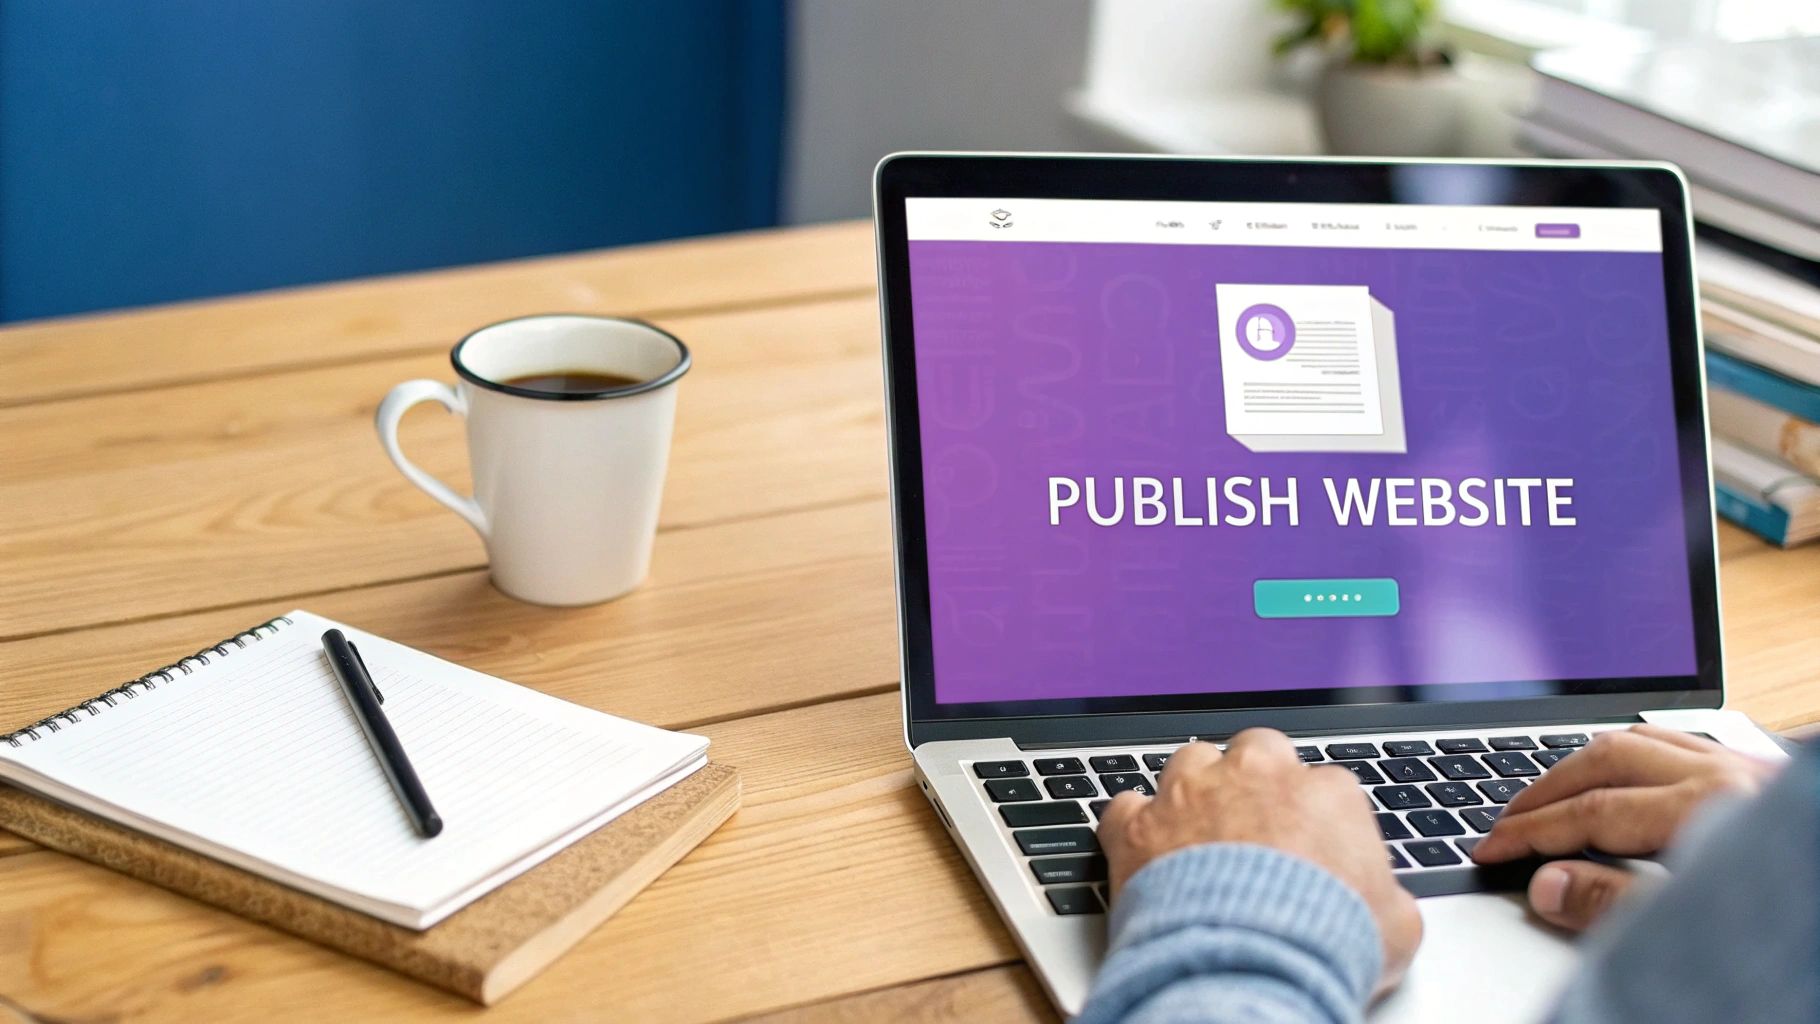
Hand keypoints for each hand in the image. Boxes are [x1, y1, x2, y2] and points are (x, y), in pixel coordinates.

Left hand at [1099, 729, 1421, 995]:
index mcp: (1325, 792)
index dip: (1312, 816)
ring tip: (1198, 832)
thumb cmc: (1326, 944)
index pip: (1321, 784)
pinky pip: (1126, 806)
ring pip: (1189, 762)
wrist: (1250, 966)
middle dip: (1254, 780)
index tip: (1308, 845)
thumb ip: (1388, 894)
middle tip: (1255, 825)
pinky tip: (1142, 846)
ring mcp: (1191, 794)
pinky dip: (1133, 825)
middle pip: (1255, 751)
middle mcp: (1256, 776)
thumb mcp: (1395, 925)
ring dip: (1193, 791)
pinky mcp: (1139, 825)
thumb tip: (1388, 904)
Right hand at [1472, 725, 1776, 930]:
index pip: (1589, 814)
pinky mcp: (1771, 776)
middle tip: (1505, 820)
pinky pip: (1687, 743)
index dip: (1530, 834)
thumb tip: (1548, 885)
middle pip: (1607, 759)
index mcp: (1707, 808)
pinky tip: (1635, 772)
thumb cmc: (1804, 915)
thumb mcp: (1706, 926)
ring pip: (1646, 739)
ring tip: (1551, 791)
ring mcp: (1752, 770)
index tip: (1489, 850)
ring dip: (1586, 761)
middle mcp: (1728, 775)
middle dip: (1545, 787)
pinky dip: (1642, 753)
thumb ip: (1623, 906)